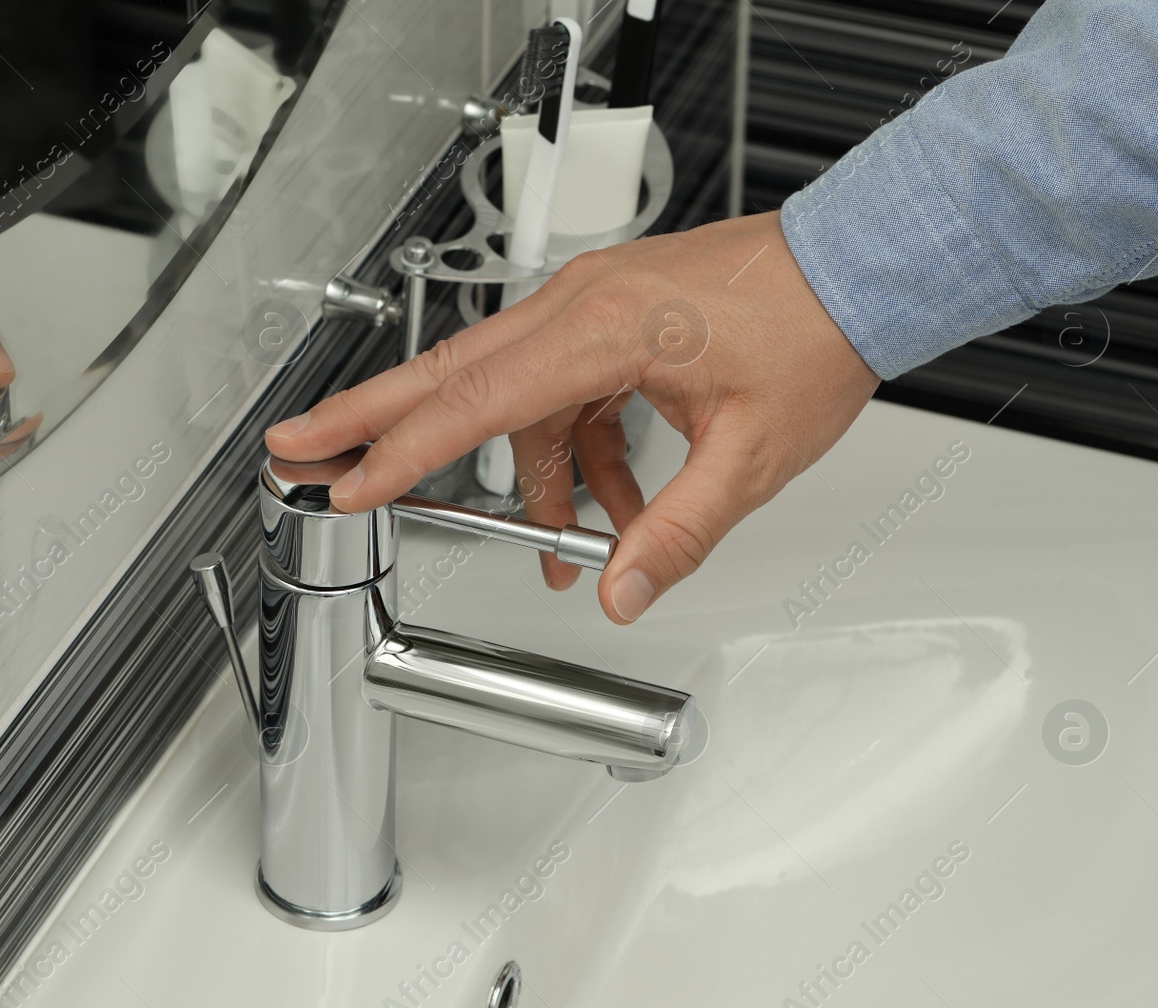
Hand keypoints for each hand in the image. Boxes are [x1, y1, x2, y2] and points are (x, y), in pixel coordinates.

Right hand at [265, 211, 878, 623]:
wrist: (858, 267)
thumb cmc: (814, 331)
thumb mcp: (752, 454)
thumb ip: (679, 531)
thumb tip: (621, 591)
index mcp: (601, 327)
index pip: (474, 400)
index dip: (399, 450)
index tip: (342, 481)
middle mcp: (582, 306)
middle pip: (450, 374)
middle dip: (370, 420)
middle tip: (299, 449)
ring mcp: (593, 309)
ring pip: (512, 395)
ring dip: (521, 474)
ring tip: (550, 541)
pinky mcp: (614, 322)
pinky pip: (565, 397)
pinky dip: (576, 457)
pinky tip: (615, 509)